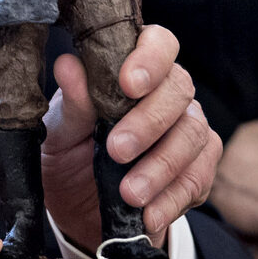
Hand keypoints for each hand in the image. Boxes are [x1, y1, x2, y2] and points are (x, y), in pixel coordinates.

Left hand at [40, 25, 221, 251]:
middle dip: (149, 122)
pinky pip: (197, 179)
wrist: (79, 208)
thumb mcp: (59, 132)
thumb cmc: (69, 154)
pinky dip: (171, 199)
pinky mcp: (198, 170)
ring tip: (129, 193)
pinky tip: (148, 214)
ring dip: (160, 167)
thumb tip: (68, 66)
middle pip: (179, 90)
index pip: (159, 43)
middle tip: (116, 150)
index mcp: (134, 69)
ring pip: (193, 135)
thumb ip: (72, 103)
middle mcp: (168, 93)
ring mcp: (189, 129)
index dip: (150, 58)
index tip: (128, 84)